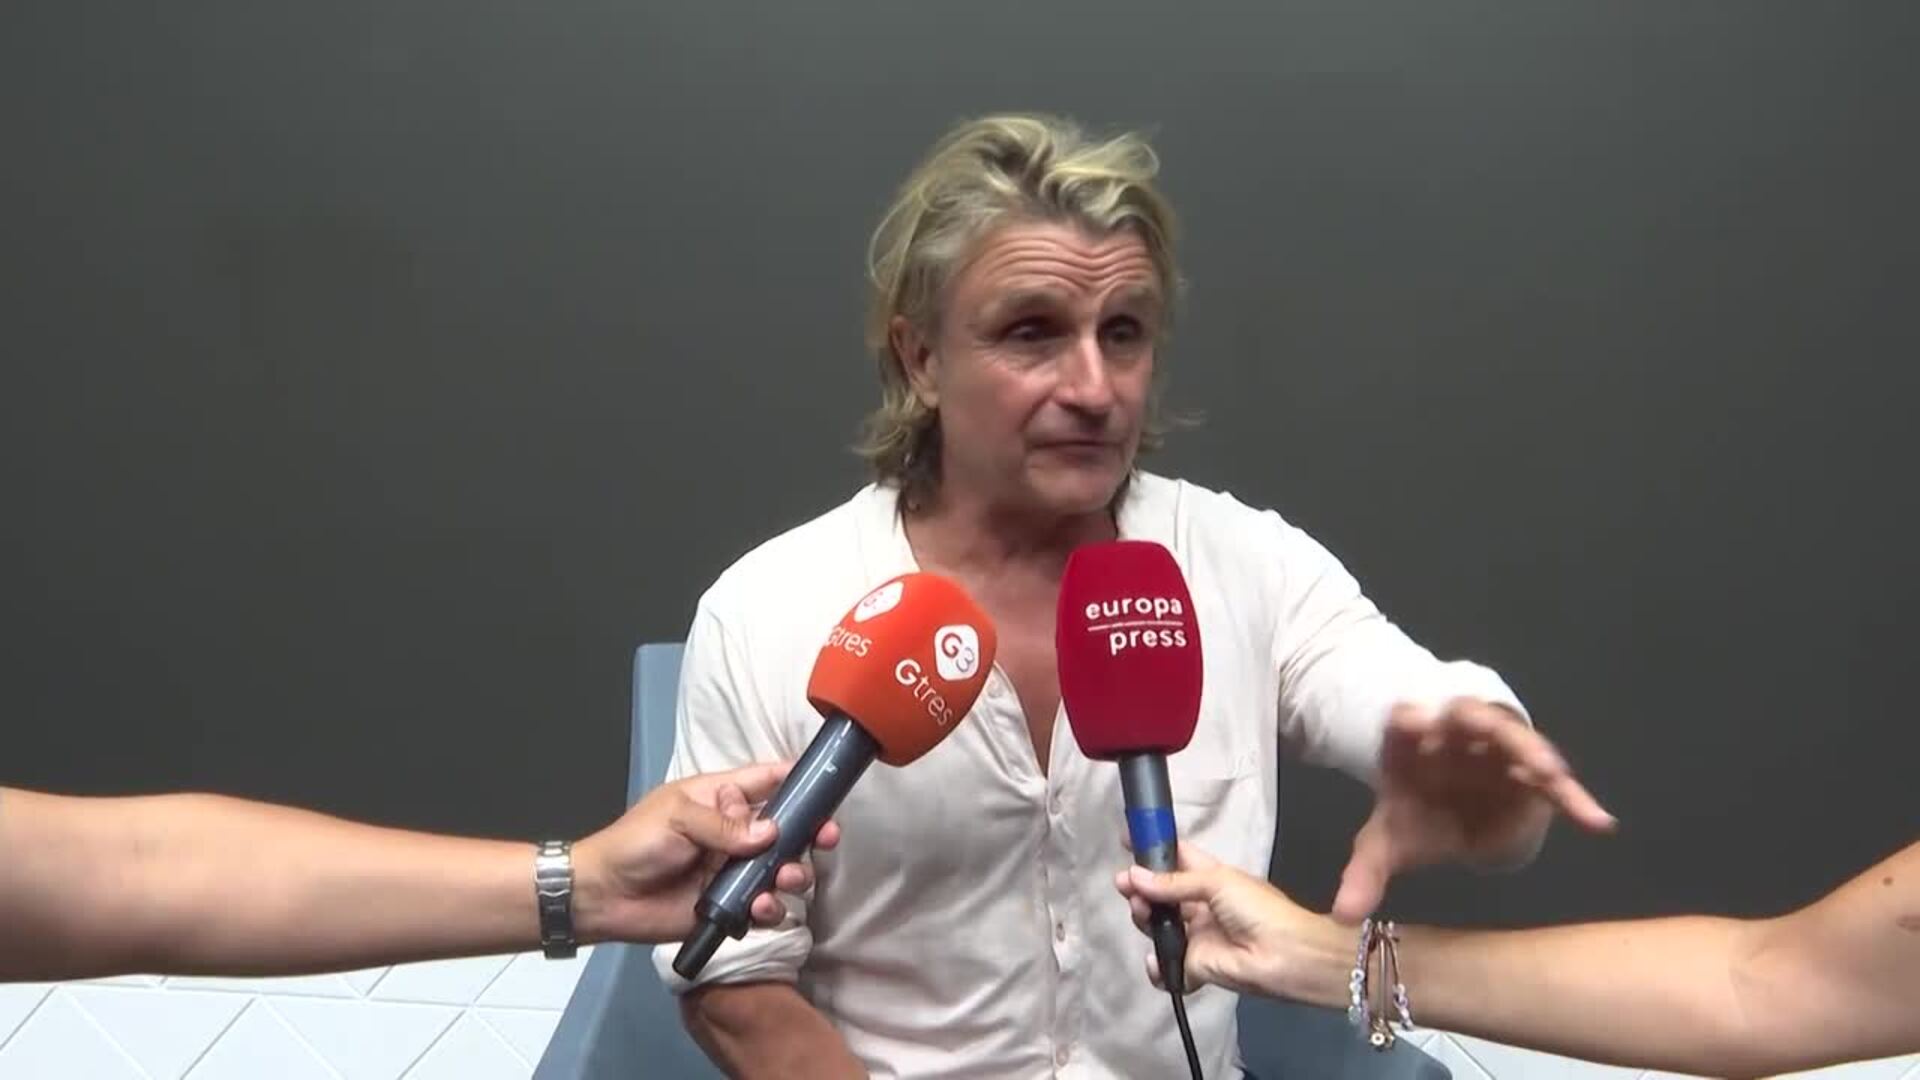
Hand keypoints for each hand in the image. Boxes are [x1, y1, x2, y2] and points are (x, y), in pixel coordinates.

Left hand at [569, 763, 840, 944]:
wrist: (603, 897)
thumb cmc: (635, 843)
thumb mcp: (676, 818)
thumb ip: (723, 824)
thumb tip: (772, 833)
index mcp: (720, 800)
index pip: (766, 781)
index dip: (797, 780)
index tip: (827, 784)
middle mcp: (735, 834)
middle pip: (787, 829)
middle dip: (811, 832)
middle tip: (826, 838)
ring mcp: (734, 872)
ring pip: (782, 869)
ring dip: (792, 873)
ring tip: (784, 880)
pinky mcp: (730, 907)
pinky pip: (763, 907)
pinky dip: (770, 908)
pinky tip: (759, 908)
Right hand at [1113, 843, 1346, 1000]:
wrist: (1286, 956)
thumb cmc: (1259, 909)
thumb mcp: (1218, 882)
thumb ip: (1174, 882)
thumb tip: (1134, 875)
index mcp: (1211, 879)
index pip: (1178, 858)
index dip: (1155, 848)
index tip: (1127, 840)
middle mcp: (1200, 906)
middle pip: (1160, 894)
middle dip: (1140, 886)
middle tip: (1123, 883)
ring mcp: (1197, 938)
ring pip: (1159, 928)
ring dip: (1144, 918)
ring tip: (1141, 911)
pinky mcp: (1195, 968)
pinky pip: (1169, 969)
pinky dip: (1159, 967)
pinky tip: (1157, 958)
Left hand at [1332, 698, 1615, 922]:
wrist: (1449, 808)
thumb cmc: (1417, 815)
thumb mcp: (1387, 842)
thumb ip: (1366, 873)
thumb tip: (1340, 916)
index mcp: (1410, 745)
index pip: (1403, 722)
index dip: (1406, 719)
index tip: (1408, 720)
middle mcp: (1455, 737)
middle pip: (1464, 715)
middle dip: (1472, 719)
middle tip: (1479, 725)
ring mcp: (1496, 750)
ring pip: (1515, 740)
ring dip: (1531, 752)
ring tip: (1548, 771)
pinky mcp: (1530, 774)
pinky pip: (1556, 785)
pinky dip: (1575, 799)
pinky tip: (1596, 823)